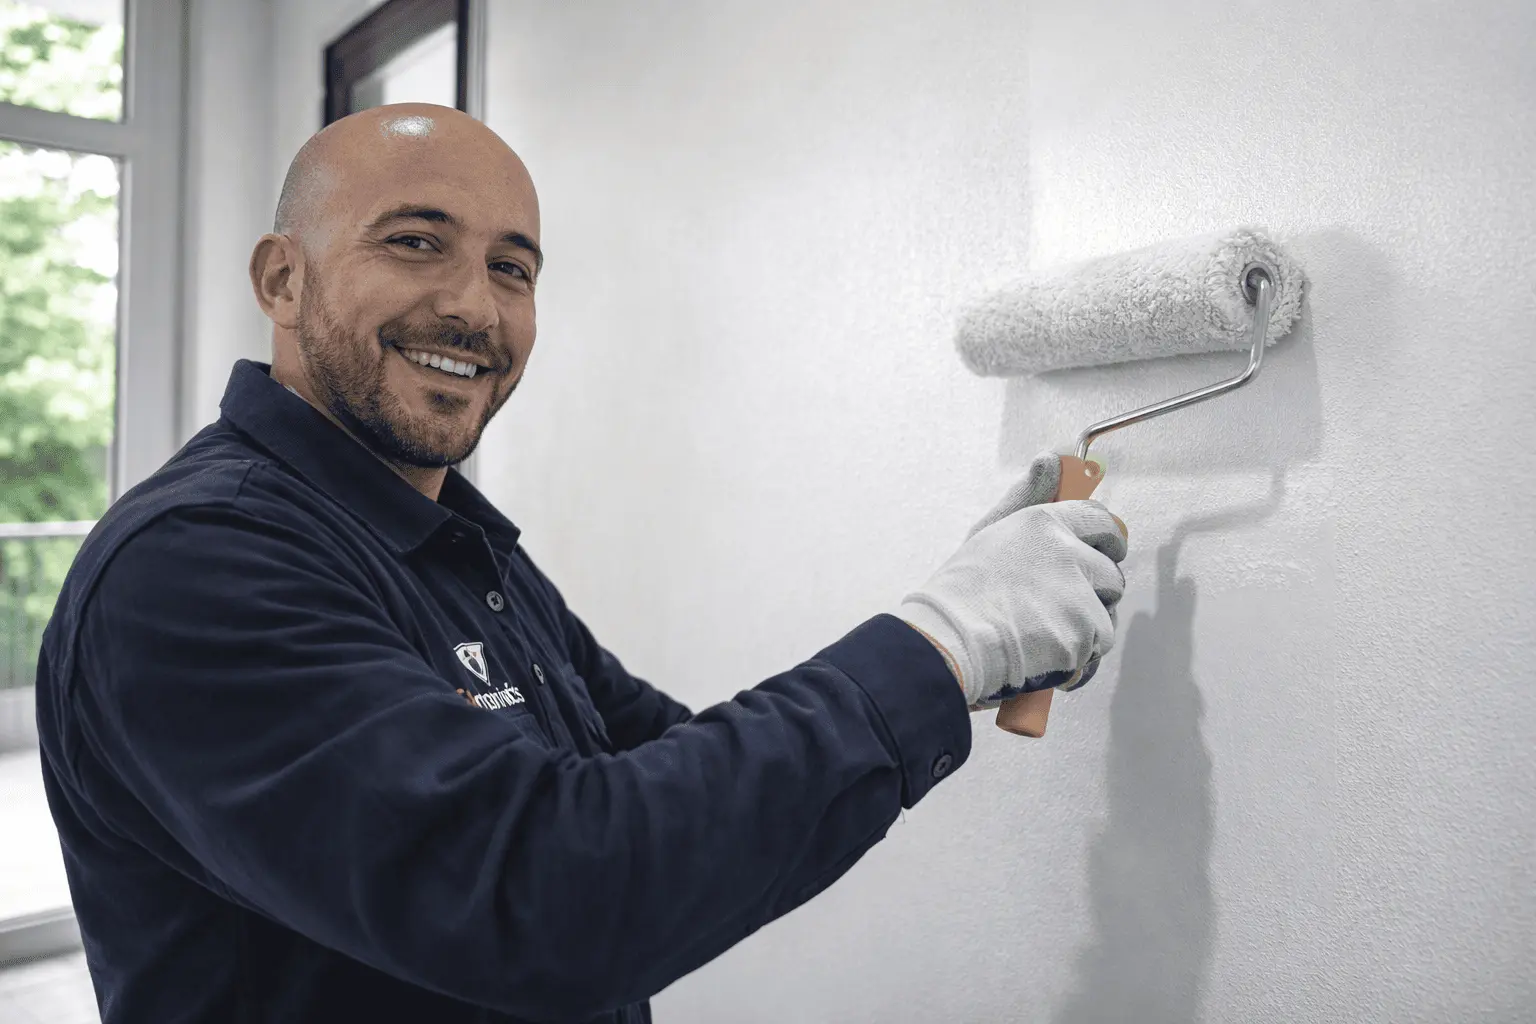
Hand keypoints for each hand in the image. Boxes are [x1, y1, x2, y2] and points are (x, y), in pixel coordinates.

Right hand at [896, 451, 1127, 708]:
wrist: (949, 639)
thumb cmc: (960, 591)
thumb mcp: (990, 532)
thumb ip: (1027, 496)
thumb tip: (1050, 458)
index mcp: (1045, 523)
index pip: (1101, 521)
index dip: (1107, 540)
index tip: (1104, 551)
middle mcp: (1069, 553)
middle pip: (1111, 573)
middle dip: (1094, 592)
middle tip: (1059, 605)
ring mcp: (1079, 594)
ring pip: (1107, 613)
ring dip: (1085, 627)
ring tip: (1044, 631)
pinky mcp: (1083, 632)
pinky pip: (1096, 647)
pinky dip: (1077, 656)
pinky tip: (1045, 652)